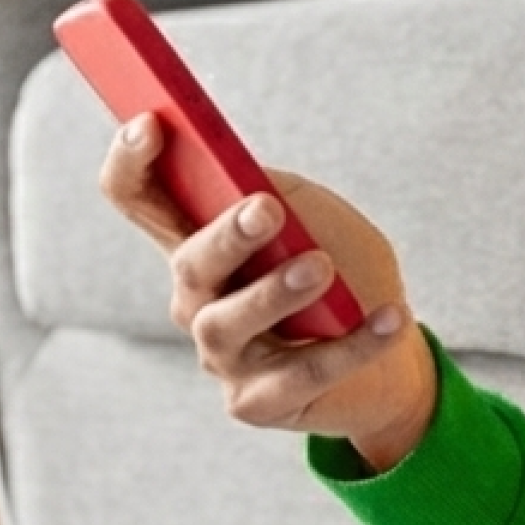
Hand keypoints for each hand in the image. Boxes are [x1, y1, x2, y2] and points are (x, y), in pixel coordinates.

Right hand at [99, 113, 437, 472]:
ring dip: (275, 292)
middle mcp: (198, 299)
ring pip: (227, 324)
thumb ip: (283, 195)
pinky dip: (352, 344)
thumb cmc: (343, 266)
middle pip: (191, 264)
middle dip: (226, 236)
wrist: (389, 348)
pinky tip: (391, 317)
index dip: (132, 163)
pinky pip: (300, 373)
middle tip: (266, 210)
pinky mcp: (256, 402)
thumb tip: (254, 186)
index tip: (150, 123)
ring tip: (321, 268)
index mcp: (202, 241)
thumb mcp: (317, 217)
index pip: (141, 200)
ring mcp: (222, 355)